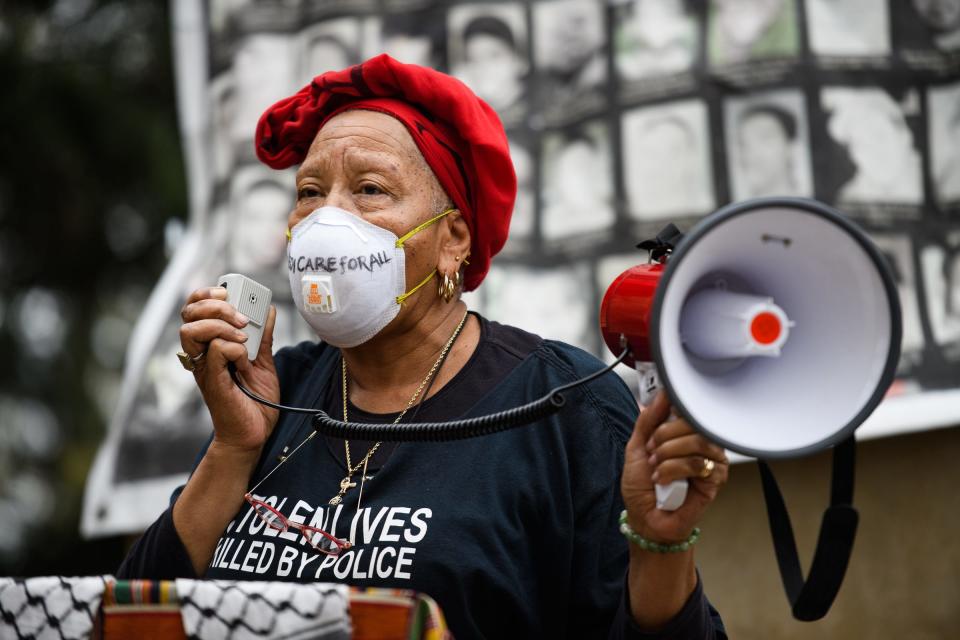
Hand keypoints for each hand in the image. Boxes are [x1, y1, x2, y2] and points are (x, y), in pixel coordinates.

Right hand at [179, 286, 279, 452]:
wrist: (254, 434)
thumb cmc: (255, 401)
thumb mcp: (263, 362)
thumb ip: (263, 337)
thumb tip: (268, 311)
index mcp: (210, 345)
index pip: (194, 309)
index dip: (206, 294)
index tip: (228, 293)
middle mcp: (201, 354)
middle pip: (188, 313)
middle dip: (215, 305)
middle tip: (240, 318)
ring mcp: (204, 368)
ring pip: (191, 329)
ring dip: (221, 325)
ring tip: (242, 336)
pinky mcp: (212, 381)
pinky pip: (214, 351)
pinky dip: (233, 347)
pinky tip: (245, 357)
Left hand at [621, 391, 728, 543]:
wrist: (645, 518)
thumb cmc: (642, 486)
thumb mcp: (636, 447)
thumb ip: (648, 420)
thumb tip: (663, 394)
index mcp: (683, 432)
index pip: (686, 408)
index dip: (667, 415)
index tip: (652, 429)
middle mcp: (700, 442)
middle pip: (692, 421)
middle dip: (664, 437)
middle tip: (652, 452)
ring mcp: (710, 460)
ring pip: (696, 441)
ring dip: (667, 455)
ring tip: (657, 469)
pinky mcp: (715, 479)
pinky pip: (698, 463)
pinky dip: (674, 470)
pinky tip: (665, 480)